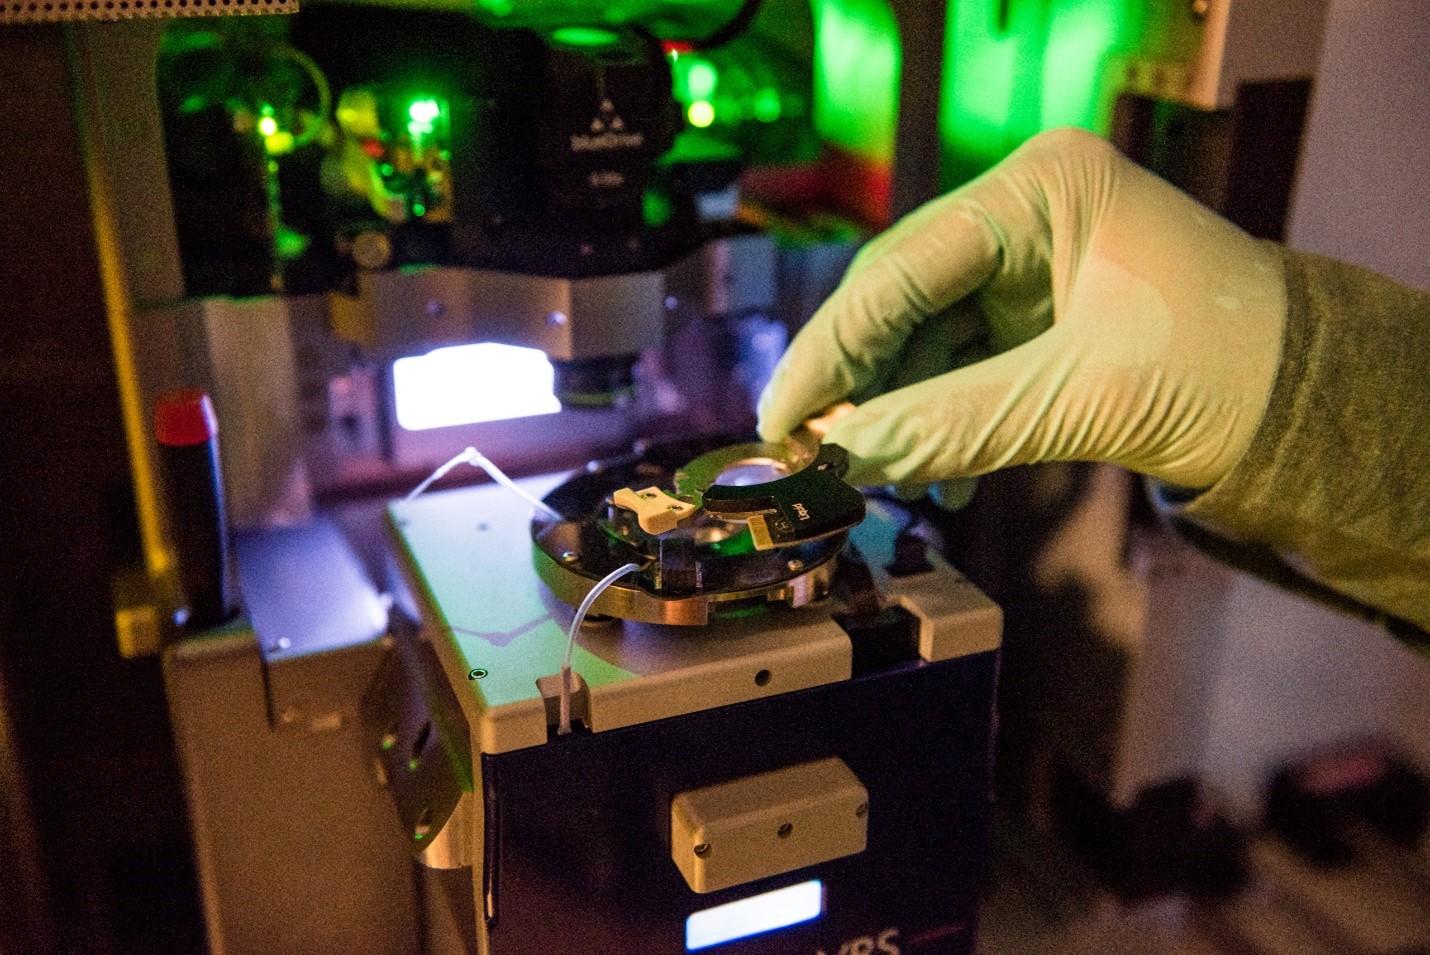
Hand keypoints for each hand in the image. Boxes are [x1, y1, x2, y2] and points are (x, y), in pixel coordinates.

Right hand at [757, 128, 1285, 494]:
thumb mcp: (1082, 396)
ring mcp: (1032, 265)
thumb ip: (954, 425)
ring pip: (924, 341)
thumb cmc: (1228, 369)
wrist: (1315, 406)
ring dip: (899, 415)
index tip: (780, 418)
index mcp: (1042, 187)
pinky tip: (936, 480)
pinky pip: (960, 367)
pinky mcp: (1039, 316)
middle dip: (859, 384)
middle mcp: (1027, 213)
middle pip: (901, 301)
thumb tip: (844, 461)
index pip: (900, 267)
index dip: (832, 349)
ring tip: (882, 481)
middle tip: (810, 454)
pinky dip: (940, 423)